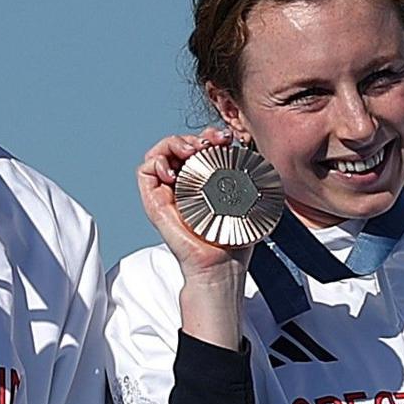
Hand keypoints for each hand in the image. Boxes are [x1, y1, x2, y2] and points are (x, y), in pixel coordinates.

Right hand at [135, 131, 256, 348]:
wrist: (219, 267)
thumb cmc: (234, 240)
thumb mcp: (248, 203)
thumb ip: (252, 180)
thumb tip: (258, 156)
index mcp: (205, 181)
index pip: (201, 147)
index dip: (210, 136)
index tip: (227, 138)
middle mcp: (184, 184)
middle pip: (180, 145)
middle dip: (194, 136)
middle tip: (211, 142)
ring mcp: (168, 192)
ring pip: (160, 153)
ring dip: (174, 143)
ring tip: (192, 151)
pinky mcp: (154, 202)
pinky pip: (145, 172)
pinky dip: (155, 162)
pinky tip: (174, 170)